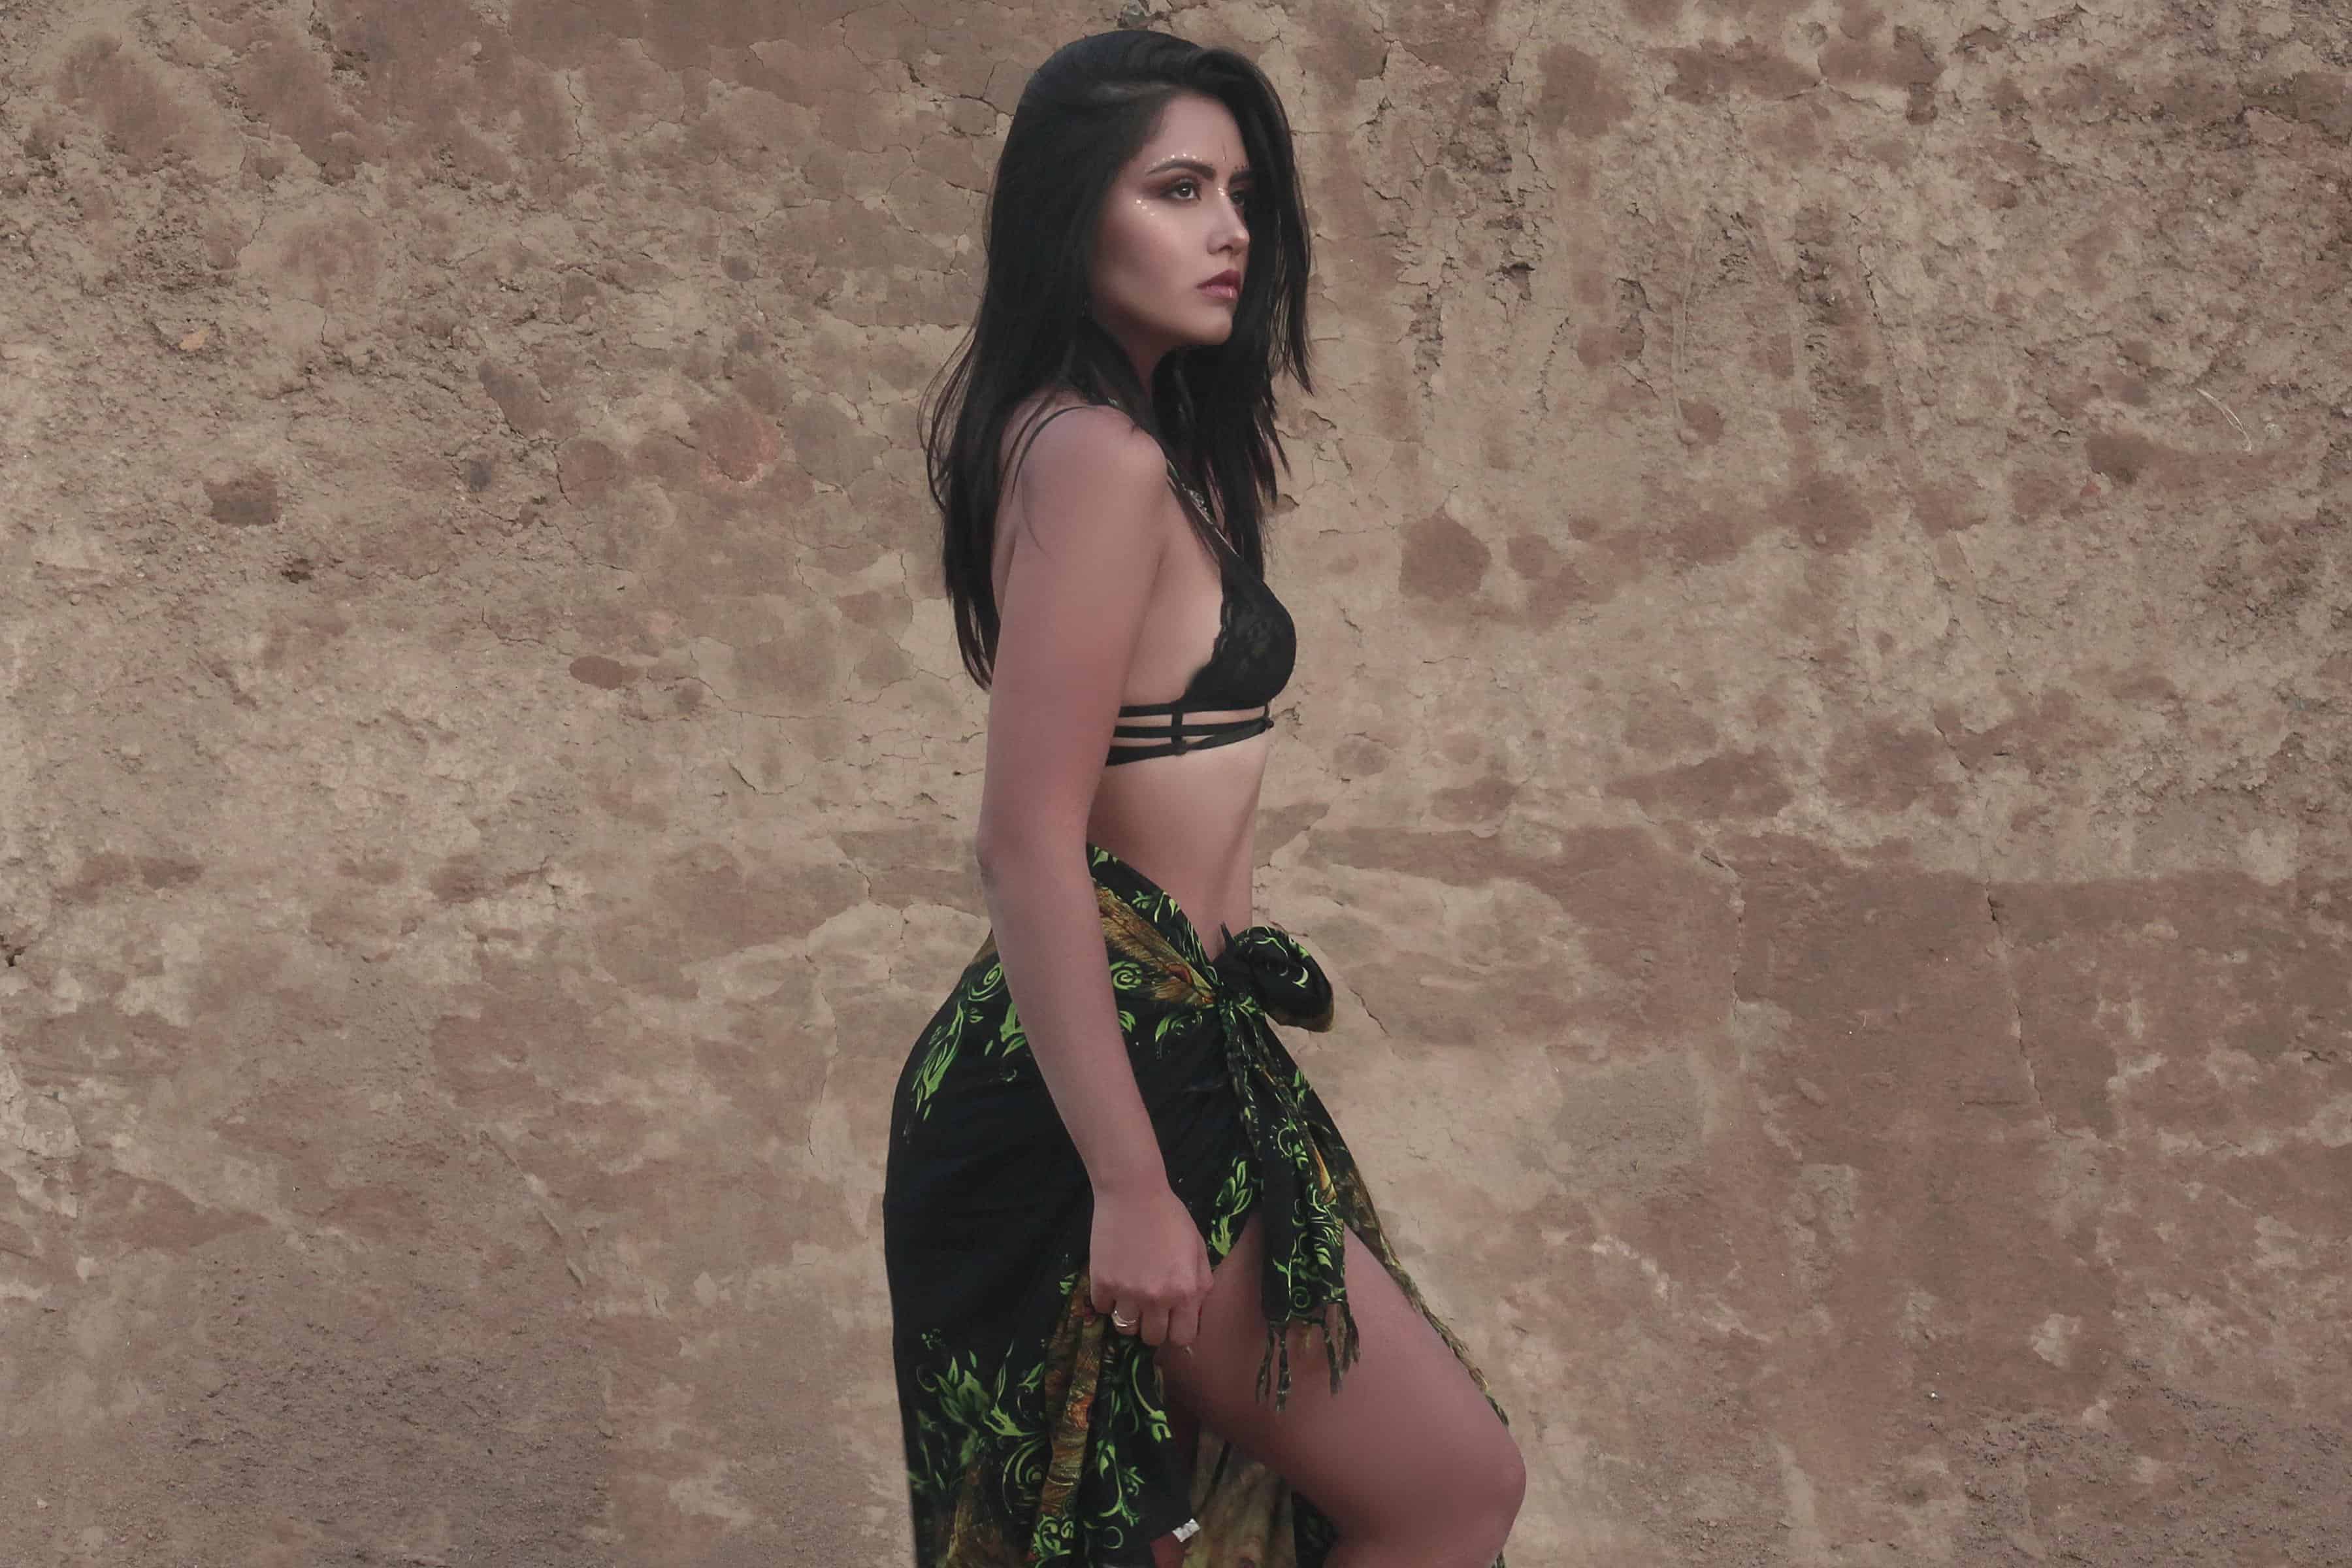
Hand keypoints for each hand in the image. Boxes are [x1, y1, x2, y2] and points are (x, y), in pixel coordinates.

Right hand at [1088, 1181, 1211, 1350]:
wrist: (1132, 1192)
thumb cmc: (1170, 1216)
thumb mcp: (1198, 1247)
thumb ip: (1201, 1283)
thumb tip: (1194, 1312)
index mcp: (1185, 1291)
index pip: (1183, 1338)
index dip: (1178, 1331)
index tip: (1172, 1320)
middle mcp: (1157, 1298)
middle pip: (1152, 1338)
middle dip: (1153, 1326)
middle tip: (1150, 1307)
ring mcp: (1126, 1293)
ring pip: (1125, 1329)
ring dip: (1129, 1316)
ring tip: (1130, 1295)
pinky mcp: (1101, 1283)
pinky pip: (1102, 1309)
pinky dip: (1107, 1300)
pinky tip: (1113, 1281)